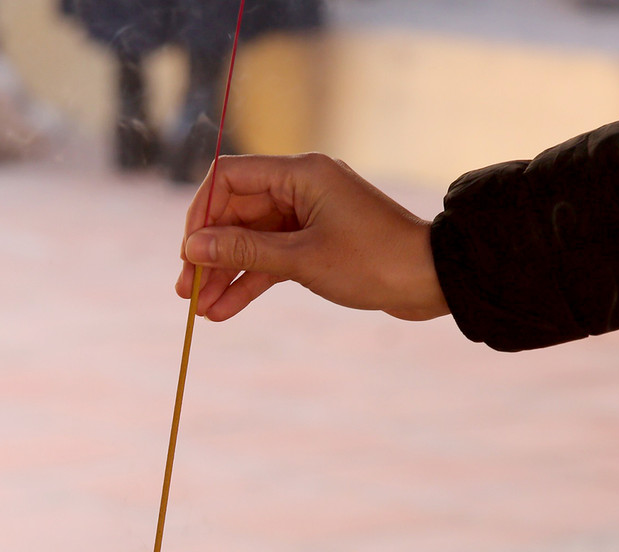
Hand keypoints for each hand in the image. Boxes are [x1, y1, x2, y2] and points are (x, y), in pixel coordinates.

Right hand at [176, 153, 450, 321]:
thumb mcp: (301, 260)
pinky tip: (225, 310)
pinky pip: (272, 258)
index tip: (189, 254)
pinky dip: (250, 282)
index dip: (201, 214)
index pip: (228, 178)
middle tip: (186, 292)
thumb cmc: (373, 261)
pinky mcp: (317, 242)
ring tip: (201, 309)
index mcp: (300, 173)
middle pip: (235, 212)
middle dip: (209, 253)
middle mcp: (301, 187)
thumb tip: (193, 248)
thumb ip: (243, 253)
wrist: (432, 280)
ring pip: (251, 240)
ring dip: (226, 273)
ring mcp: (308, 215)